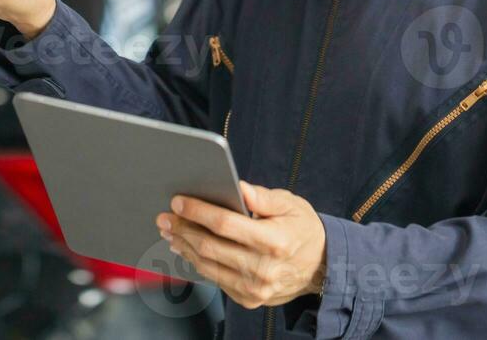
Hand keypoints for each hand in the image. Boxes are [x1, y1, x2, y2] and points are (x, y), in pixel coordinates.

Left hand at [157, 182, 326, 309]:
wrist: (321, 267)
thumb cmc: (303, 230)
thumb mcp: (291, 204)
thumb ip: (262, 196)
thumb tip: (237, 186)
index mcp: (275, 241)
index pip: (226, 224)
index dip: (198, 211)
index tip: (178, 201)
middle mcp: (264, 269)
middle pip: (210, 247)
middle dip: (182, 228)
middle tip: (164, 216)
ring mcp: (255, 288)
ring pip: (207, 265)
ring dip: (184, 246)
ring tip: (169, 231)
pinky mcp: (248, 299)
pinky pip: (214, 279)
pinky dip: (196, 262)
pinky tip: (186, 248)